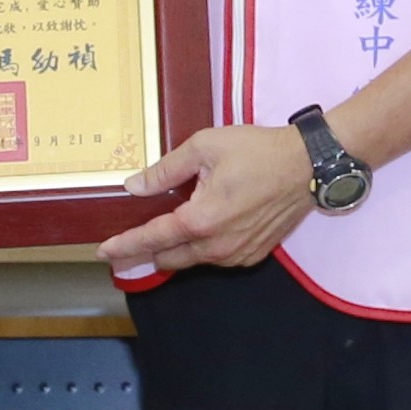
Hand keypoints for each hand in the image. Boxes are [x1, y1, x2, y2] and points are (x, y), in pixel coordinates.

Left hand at [100, 123, 320, 281]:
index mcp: (200, 220)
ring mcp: (237, 254)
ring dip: (174, 251)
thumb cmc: (257, 151)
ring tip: (162, 234)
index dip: (124, 246)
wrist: (307, 165)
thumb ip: (165, 171)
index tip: (104, 251)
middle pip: (168, 258)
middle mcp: (217, 246)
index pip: (151, 239)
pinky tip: (199, 231)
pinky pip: (216, 259)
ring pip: (193, 261)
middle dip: (145, 253)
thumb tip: (134, 186)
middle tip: (126, 245)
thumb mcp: (203, 148)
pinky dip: (201, 249)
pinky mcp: (253, 254)